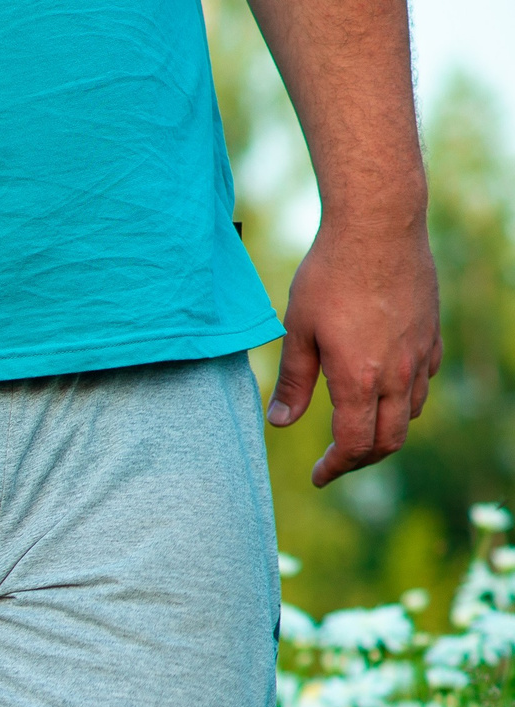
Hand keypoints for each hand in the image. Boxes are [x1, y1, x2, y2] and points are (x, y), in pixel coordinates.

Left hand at [266, 215, 440, 486]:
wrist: (379, 226)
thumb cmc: (329, 276)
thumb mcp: (297, 330)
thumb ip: (292, 382)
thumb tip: (279, 423)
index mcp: (359, 379)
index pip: (355, 445)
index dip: (336, 467)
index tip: (319, 476)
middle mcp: (397, 372)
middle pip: (390, 440)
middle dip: (362, 459)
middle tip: (336, 462)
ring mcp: (420, 352)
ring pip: (410, 412)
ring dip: (385, 430)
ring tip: (357, 429)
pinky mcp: (431, 332)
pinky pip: (424, 380)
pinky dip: (405, 398)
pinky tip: (384, 389)